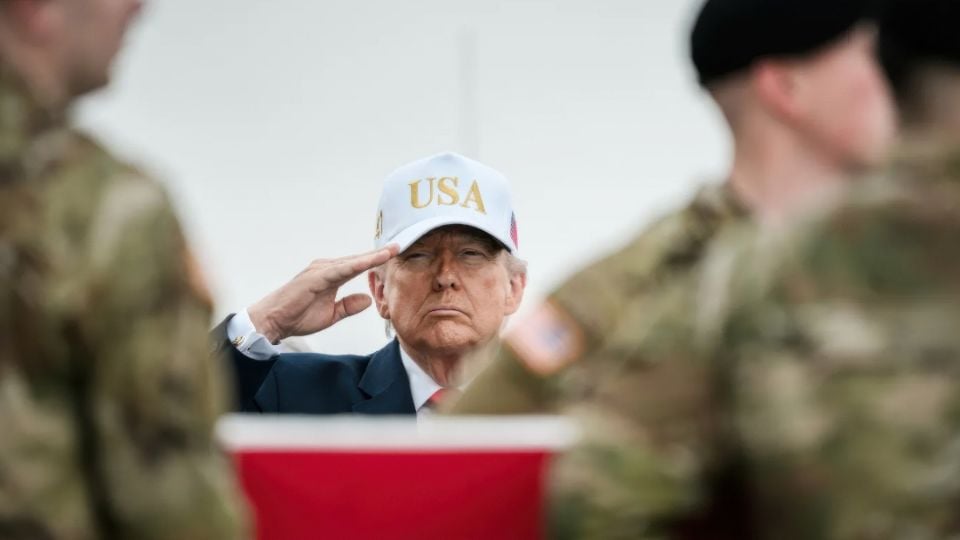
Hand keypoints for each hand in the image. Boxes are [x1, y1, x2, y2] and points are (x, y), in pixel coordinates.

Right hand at [248, 245, 398, 342]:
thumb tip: (366, 300)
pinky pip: (341, 269)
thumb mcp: (331, 314)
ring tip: (391, 250)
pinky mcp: (316, 277)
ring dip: (372, 256)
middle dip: (379, 254)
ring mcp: (321, 270)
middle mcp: (326, 269)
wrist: (274, 321)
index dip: (376, 260)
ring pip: (352, 261)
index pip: (358, 266)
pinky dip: (357, 264)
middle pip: (358, 260)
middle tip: (399, 245)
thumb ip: (348, 306)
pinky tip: (371, 260)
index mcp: (331, 276)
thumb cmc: (298, 316)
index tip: (395, 254)